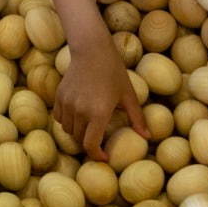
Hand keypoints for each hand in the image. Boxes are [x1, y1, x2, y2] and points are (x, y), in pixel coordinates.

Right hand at [53, 37, 145, 160]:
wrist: (92, 50)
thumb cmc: (114, 71)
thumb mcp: (128, 95)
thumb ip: (136, 118)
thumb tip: (148, 137)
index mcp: (99, 113)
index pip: (91, 145)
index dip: (97, 155)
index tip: (104, 156)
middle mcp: (80, 111)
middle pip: (79, 139)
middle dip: (89, 144)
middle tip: (99, 142)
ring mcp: (67, 104)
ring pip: (68, 130)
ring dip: (77, 133)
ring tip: (88, 128)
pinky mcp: (59, 97)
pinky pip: (59, 118)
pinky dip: (67, 122)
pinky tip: (77, 116)